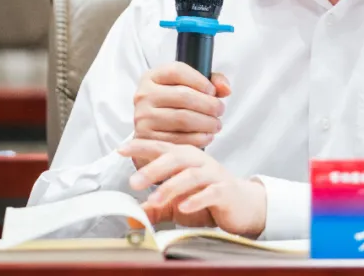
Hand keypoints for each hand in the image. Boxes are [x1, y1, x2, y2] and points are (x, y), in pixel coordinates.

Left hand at [118, 139, 266, 237]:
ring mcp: (213, 175)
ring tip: (153, 200)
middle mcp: (198, 161)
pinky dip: (196, 199)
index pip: (160, 148)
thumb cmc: (207, 198)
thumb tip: (133, 217)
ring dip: (170, 187)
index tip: (120, 149)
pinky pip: (210, 192)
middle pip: (175, 158)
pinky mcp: (225, 191)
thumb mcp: (177, 203)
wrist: (242, 205)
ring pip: (190, 175)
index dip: (141, 147)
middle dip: (153, 169)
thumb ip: (156, 208)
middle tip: (134, 182)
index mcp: (184, 158)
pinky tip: (184, 207)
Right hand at [132, 63, 231, 148]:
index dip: (200, 80)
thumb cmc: (173, 106)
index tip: (213, 91)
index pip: (177, 71)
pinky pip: (179, 139)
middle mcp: (144, 95)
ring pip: (183, 119)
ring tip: (216, 124)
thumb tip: (225, 89)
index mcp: (152, 77)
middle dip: (209, 104)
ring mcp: (143, 118)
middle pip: (184, 96)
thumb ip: (211, 82)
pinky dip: (199, 138)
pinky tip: (207, 136)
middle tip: (220, 110)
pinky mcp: (147, 139)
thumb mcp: (187, 87)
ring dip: (207, 123)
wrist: (151, 132)